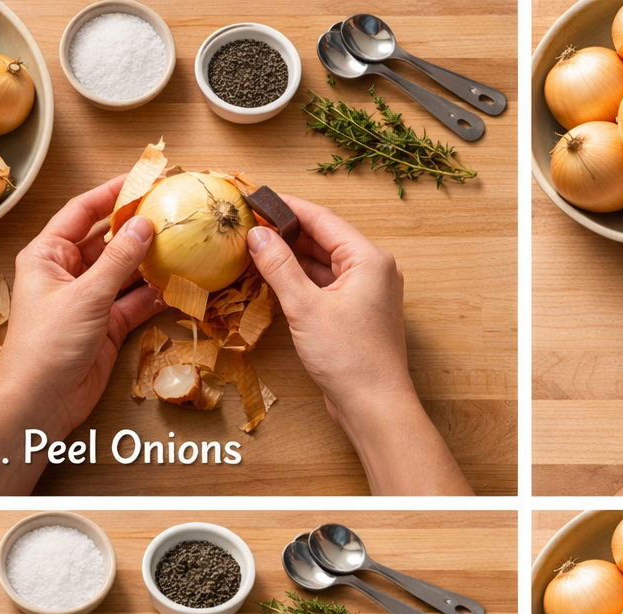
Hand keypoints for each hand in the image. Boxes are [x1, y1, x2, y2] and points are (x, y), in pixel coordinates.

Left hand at [0, 176, 163, 439]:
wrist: (40, 401)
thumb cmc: (48, 344)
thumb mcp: (86, 296)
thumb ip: (119, 260)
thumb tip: (145, 224)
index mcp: (48, 255)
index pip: (80, 212)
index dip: (110, 193)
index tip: (141, 179)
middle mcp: (68, 273)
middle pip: (107, 240)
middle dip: (137, 228)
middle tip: (172, 211)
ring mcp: (89, 300)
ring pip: (125, 272)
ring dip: (151, 262)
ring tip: (184, 245)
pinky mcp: (106, 326)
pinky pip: (135, 302)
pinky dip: (155, 295)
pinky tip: (179, 284)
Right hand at [245, 197, 408, 430]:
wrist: (374, 406)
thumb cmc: (349, 357)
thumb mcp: (305, 307)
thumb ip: (279, 267)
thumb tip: (256, 235)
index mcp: (369, 260)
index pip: (322, 219)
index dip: (287, 207)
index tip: (256, 197)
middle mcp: (372, 271)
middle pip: (323, 239)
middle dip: (286, 232)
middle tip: (248, 223)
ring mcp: (366, 293)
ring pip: (323, 264)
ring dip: (291, 257)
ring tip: (254, 246)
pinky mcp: (356, 314)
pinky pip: (325, 286)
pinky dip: (301, 280)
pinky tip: (274, 277)